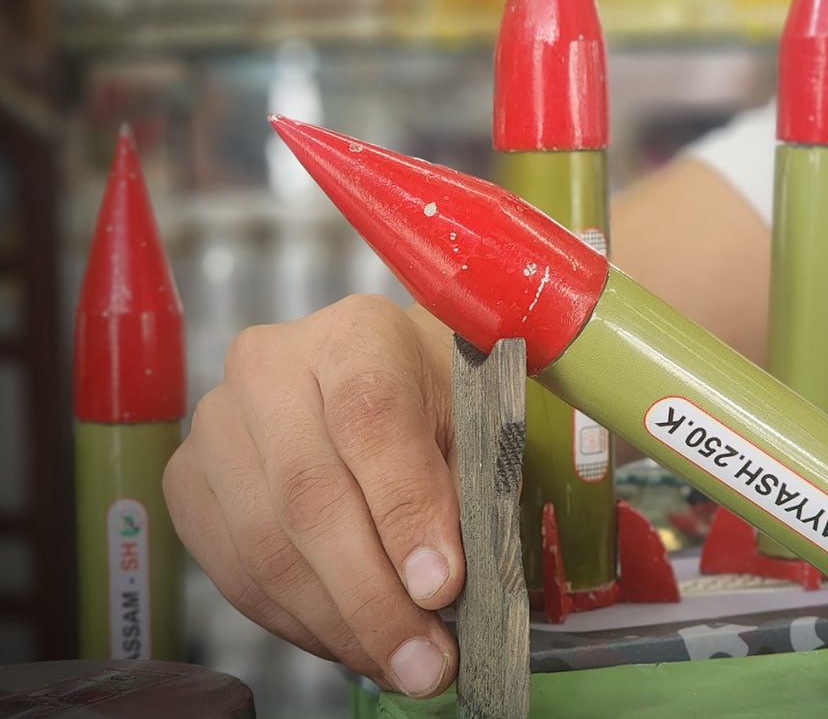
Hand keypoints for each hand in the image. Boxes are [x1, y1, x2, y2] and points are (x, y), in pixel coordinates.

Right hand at [164, 295, 461, 697]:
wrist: (376, 380)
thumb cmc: (433, 400)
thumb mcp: (471, 422)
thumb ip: (461, 486)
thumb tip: (435, 585)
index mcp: (354, 333)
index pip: (371, 419)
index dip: (405, 511)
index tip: (443, 587)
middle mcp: (268, 368)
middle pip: (309, 497)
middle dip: (373, 599)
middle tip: (426, 662)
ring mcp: (216, 425)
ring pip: (267, 549)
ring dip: (338, 625)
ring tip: (400, 663)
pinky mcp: (187, 481)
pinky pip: (235, 573)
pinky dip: (298, 623)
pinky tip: (349, 639)